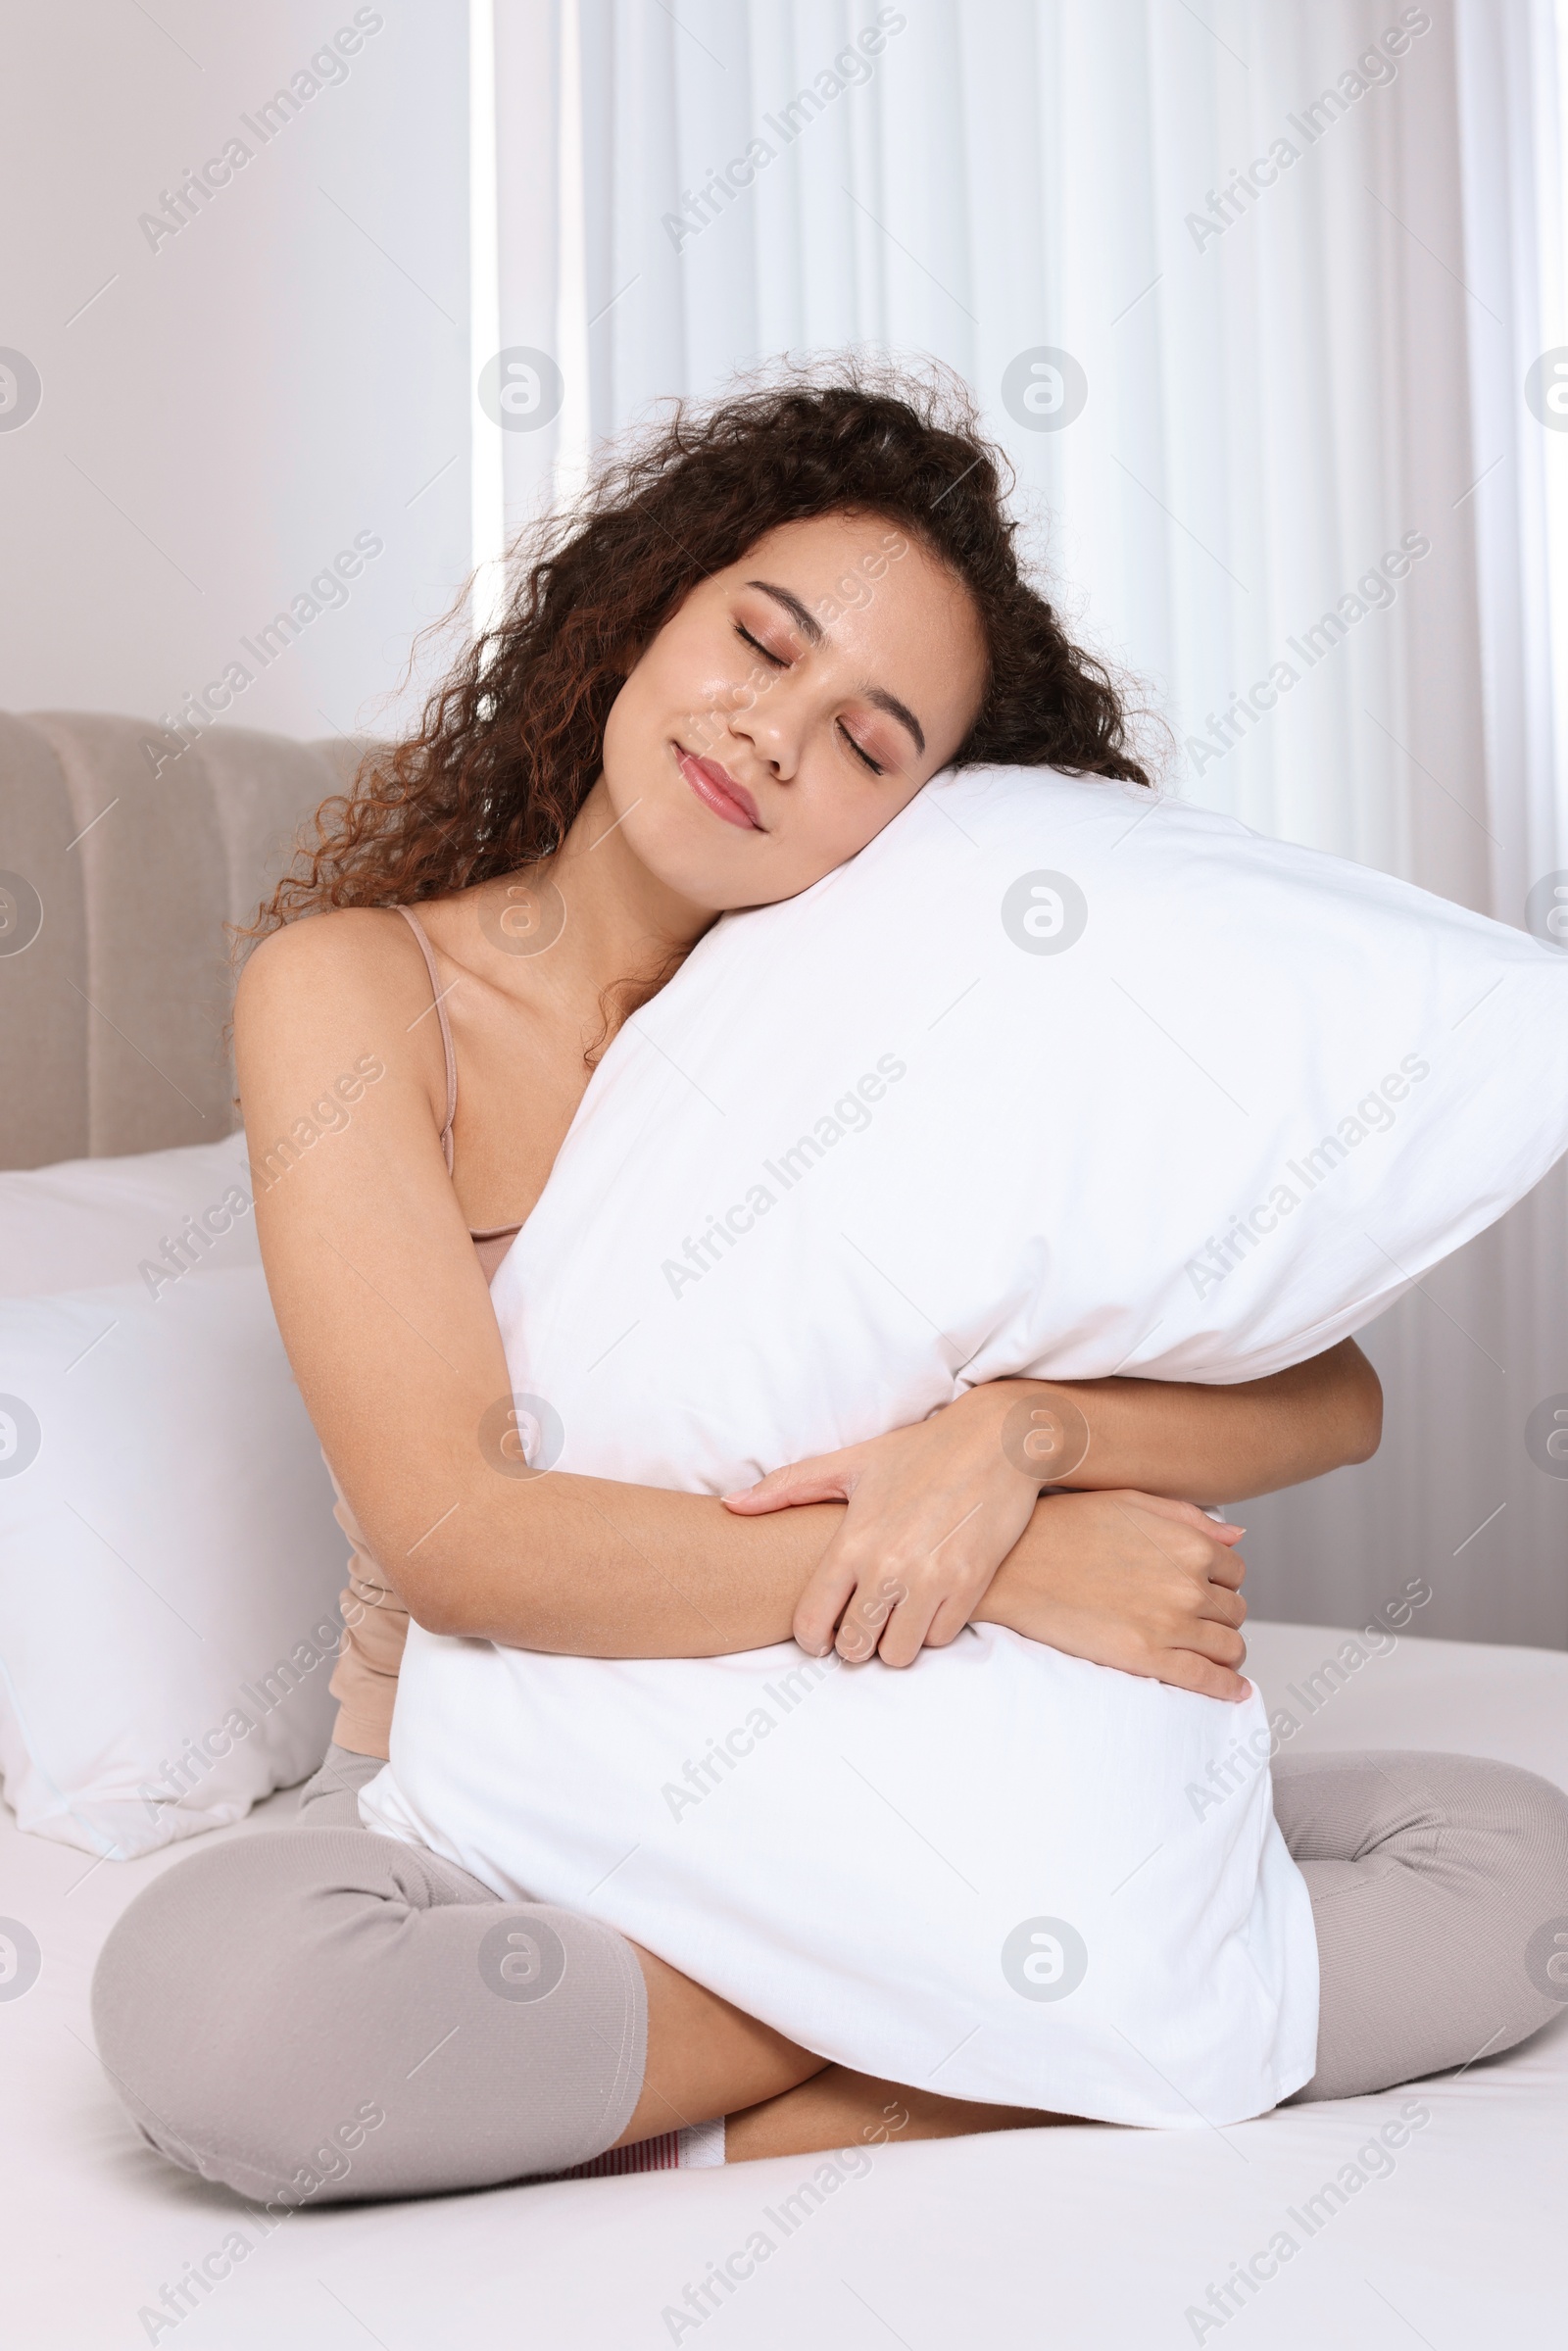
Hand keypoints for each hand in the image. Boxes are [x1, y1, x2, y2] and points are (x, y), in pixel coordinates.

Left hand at [723, 1385, 1056, 1667]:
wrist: (995, 1442)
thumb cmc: (918, 1452)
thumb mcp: (851, 1462)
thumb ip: (787, 1487)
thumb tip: (732, 1505)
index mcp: (853, 1542)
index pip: (812, 1622)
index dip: (812, 1638)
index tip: (822, 1635)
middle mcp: (889, 1567)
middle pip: (855, 1647)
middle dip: (855, 1642)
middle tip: (863, 1622)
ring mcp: (932, 1580)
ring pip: (898, 1653)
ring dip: (895, 1640)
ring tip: (896, 1614)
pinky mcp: (970, 1585)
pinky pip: (940, 1638)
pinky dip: (932, 1628)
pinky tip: (929, 1602)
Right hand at [975, 1489, 1249, 1700]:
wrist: (1012, 1567)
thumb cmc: (1063, 1527)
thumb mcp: (1129, 1502)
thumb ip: (1188, 1517)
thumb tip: (1237, 1535)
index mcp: (1188, 1543)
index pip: (1235, 1571)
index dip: (1221, 1581)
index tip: (1205, 1589)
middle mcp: (1188, 1584)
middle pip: (1234, 1611)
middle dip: (1222, 1616)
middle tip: (1199, 1620)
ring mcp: (1170, 1624)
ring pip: (1229, 1646)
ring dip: (1226, 1650)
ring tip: (1211, 1653)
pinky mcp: (1147, 1658)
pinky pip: (1206, 1680)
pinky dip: (1227, 1687)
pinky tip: (1233, 1690)